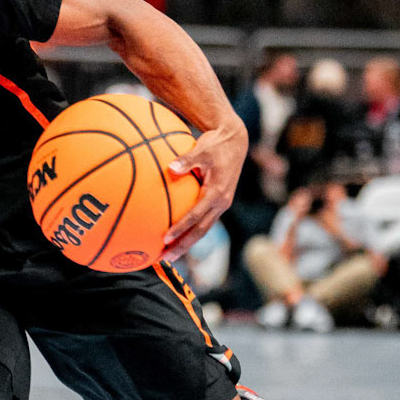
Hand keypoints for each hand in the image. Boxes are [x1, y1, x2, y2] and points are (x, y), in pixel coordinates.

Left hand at [162, 116, 247, 258]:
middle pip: (200, 231)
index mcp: (217, 193)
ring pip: (203, 229)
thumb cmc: (216, 144)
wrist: (235, 141)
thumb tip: (170, 167)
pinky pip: (203, 221)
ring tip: (168, 255)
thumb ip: (187, 159)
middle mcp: (221, 203)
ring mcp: (221, 204)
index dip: (181, 228)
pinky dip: (191, 230)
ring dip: (186, 243)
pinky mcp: (218, 202)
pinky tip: (177, 236)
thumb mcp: (202, 149)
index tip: (165, 238)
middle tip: (164, 258)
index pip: (196, 216)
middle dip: (183, 246)